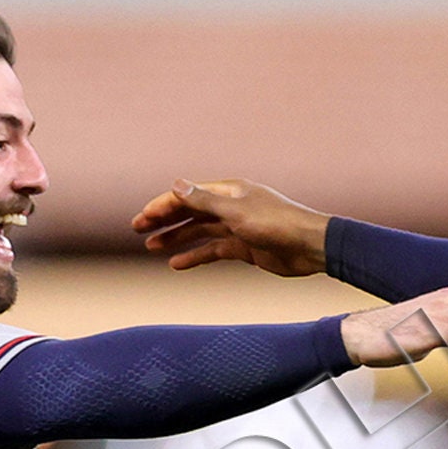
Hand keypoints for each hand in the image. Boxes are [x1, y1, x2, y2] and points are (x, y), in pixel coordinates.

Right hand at [131, 179, 330, 276]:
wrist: (310, 247)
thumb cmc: (277, 224)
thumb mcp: (235, 212)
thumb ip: (203, 200)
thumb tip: (175, 184)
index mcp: (228, 191)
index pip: (187, 195)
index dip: (163, 205)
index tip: (141, 219)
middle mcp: (230, 206)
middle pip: (190, 212)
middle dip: (164, 220)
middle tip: (138, 230)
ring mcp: (237, 227)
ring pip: (199, 232)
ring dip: (175, 238)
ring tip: (151, 247)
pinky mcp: (244, 247)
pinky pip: (213, 250)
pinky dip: (195, 256)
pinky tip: (177, 264)